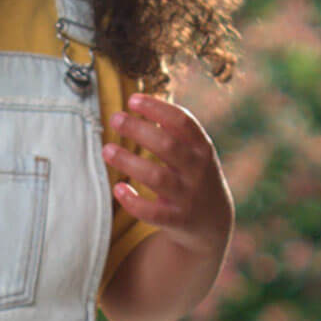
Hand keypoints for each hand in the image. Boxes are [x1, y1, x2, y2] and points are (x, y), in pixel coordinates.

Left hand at [102, 93, 233, 257]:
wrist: (213, 221)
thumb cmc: (192, 173)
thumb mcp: (194, 150)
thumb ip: (172, 129)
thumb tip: (138, 101)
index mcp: (202, 147)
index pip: (182, 122)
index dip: (157, 108)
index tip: (132, 99)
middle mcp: (198, 170)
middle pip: (167, 146)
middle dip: (138, 130)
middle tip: (114, 119)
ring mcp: (189, 195)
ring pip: (157, 177)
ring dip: (129, 162)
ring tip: (107, 150)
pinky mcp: (178, 220)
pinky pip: (153, 213)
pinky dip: (134, 202)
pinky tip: (118, 189)